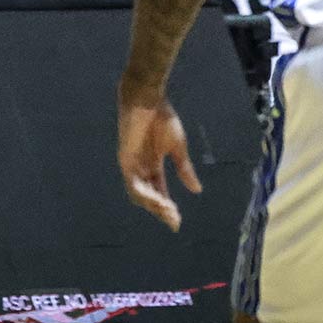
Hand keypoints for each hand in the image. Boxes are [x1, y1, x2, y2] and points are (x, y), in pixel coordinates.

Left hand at [116, 93, 201, 230]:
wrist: (149, 100)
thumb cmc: (162, 118)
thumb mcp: (178, 148)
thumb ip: (184, 169)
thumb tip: (197, 190)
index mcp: (153, 165)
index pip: (159, 192)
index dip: (167, 208)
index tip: (177, 223)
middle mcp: (141, 168)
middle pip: (149, 197)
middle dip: (161, 210)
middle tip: (174, 221)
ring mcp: (132, 165)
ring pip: (139, 194)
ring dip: (153, 205)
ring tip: (168, 212)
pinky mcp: (125, 159)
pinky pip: (133, 183)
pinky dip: (144, 194)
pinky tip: (157, 200)